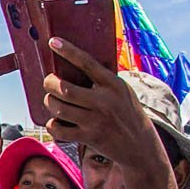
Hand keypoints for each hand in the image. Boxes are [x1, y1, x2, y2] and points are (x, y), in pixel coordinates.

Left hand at [43, 37, 181, 188]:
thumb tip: (75, 65)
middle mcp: (104, 101)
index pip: (87, 63)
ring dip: (49, 102)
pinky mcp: (88, 137)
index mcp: (114, 85)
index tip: (52, 41)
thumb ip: (104, 80)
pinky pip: (59, 129)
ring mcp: (95, 121)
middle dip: (49, 83)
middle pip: (64, 88)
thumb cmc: (127, 113)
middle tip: (48, 82)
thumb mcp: (123, 92)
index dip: (68, 51)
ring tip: (51, 100)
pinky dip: (52, 124)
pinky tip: (56, 120)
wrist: (140, 146)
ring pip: (58, 107)